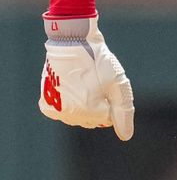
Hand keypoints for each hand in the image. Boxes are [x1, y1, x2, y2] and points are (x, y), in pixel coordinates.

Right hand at [38, 15, 134, 140]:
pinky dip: (71, 104)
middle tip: (95, 82)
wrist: (71, 43)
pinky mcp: (46, 104)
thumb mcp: (118, 83)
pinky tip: (73, 88)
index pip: (108, 118)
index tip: (106, 84)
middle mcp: (70, 115)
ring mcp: (56, 110)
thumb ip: (124, 110)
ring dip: (85, 104)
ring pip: (79, 117)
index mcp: (89, 110)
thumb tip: (126, 136)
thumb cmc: (98, 61)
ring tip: (84, 82)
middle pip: (93, 120)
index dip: (110, 100)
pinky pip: (64, 113)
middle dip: (99, 105)